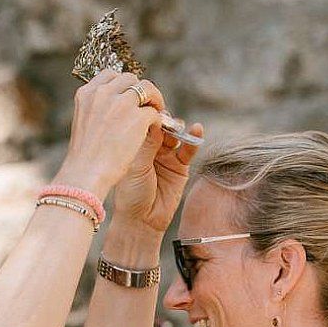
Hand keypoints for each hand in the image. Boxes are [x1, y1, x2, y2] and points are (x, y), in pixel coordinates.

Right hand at [58, 71, 165, 199]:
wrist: (86, 174)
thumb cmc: (84, 158)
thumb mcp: (84, 124)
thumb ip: (98, 110)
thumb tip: (115, 107)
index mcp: (86, 94)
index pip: (110, 75)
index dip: (123, 85)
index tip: (128, 96)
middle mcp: (103, 93)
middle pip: (130, 79)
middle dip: (140, 91)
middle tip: (146, 105)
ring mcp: (121, 104)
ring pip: (147, 89)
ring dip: (153, 100)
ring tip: (156, 114)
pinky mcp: (138, 118)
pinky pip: (154, 112)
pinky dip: (157, 120)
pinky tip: (154, 132)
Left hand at [109, 94, 201, 234]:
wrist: (142, 220)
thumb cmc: (131, 194)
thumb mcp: (136, 164)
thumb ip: (147, 143)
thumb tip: (154, 118)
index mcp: (135, 145)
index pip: (144, 122)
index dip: (149, 113)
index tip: (151, 106)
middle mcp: (151, 148)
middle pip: (162, 125)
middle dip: (165, 119)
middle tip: (165, 117)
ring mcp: (167, 156)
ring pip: (176, 134)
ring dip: (178, 127)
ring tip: (177, 127)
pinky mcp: (180, 166)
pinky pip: (189, 149)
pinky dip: (194, 139)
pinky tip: (197, 129)